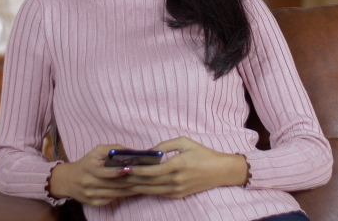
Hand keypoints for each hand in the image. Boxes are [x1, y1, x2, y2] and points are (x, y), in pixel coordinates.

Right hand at [47, 144, 138, 205]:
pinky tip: (134, 190)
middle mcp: (89, 183)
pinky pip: (112, 199)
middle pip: (113, 184)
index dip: (118, 171)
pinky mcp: (94, 203)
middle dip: (130, 180)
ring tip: (144, 183)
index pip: (105, 172)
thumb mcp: (96, 151)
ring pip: (115, 193)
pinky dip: (124, 194)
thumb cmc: (87, 163)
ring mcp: (91, 195)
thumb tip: (131, 151)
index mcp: (88, 168)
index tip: (130, 168)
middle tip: (145, 176)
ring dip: (130, 188)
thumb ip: (112, 148)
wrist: (68, 180)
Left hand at [124, 136, 248, 198]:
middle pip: (148, 182)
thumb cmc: (202, 153)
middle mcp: (176, 180)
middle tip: (116, 176)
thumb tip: (148, 152)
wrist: (220, 171)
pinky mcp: (178, 195)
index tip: (124, 168)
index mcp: (178, 165)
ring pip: (151, 190)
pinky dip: (146, 190)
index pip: (152, 171)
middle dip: (131, 179)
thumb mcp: (185, 142)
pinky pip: (158, 193)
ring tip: (122, 182)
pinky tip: (136, 186)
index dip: (137, 170)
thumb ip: (165, 145)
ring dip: (136, 187)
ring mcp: (177, 189)